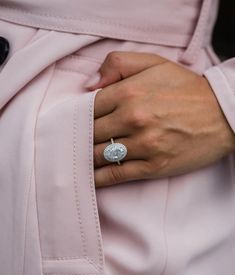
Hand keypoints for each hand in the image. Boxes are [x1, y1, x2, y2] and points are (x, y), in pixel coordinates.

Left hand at [86, 52, 234, 186]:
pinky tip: (88, 179)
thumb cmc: (186, 89)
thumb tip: (88, 86)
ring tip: (74, 159)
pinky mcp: (154, 166)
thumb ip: (118, 65)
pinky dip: (98, 178)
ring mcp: (144, 144)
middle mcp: (133, 118)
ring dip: (84, 158)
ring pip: (99, 155)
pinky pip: (116, 175)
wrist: (223, 114)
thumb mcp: (154, 63)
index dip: (76, 117)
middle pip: (90, 133)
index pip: (87, 108)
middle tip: (69, 142)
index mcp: (130, 92)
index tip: (72, 123)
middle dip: (78, 138)